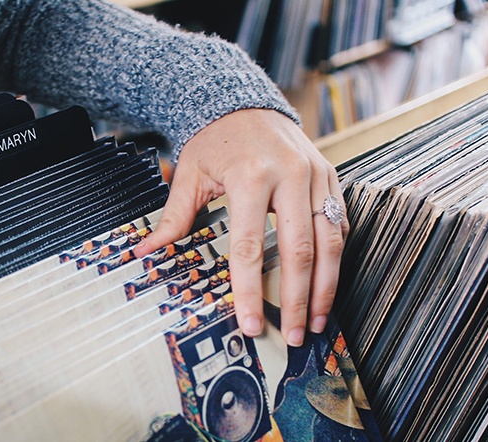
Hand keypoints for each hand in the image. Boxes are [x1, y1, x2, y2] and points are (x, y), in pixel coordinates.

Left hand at [134, 109, 347, 345]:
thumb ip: (174, 217)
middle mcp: (290, 176)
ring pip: (331, 242)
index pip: (251, 247)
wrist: (244, 103)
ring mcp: (316, 175)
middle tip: (294, 334)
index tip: (252, 322)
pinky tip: (327, 284)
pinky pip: (340, 223)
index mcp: (251, 176)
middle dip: (298, 300)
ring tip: (318, 320)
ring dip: (326, 287)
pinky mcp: (330, 176)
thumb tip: (147, 252)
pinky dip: (336, 258)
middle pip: (300, 251)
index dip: (252, 290)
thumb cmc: (215, 140)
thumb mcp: (189, 173)